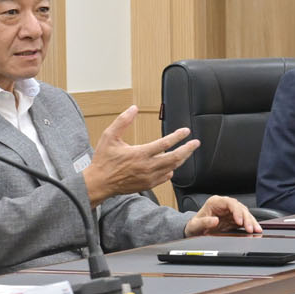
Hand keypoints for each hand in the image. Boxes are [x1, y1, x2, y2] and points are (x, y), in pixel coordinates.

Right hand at [83, 105, 199, 199]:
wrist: (99, 183)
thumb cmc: (103, 160)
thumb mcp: (109, 136)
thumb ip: (122, 121)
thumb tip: (133, 108)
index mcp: (139, 154)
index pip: (165, 143)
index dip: (178, 136)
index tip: (186, 131)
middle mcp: (147, 167)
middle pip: (174, 158)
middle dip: (187, 150)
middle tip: (196, 143)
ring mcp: (148, 177)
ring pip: (172, 168)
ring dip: (181, 159)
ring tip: (187, 152)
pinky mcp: (147, 185)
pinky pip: (165, 178)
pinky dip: (171, 170)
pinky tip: (172, 166)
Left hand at [184, 195, 260, 235]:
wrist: (194, 231)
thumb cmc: (194, 226)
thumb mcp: (195, 225)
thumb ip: (204, 222)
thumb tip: (215, 220)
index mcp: (215, 202)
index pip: (230, 203)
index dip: (237, 211)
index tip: (240, 221)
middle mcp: (224, 205)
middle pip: (240, 208)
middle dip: (247, 218)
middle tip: (251, 228)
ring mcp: (229, 212)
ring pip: (244, 213)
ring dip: (251, 221)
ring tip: (257, 230)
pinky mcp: (233, 219)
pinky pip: (244, 220)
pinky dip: (250, 225)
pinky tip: (255, 230)